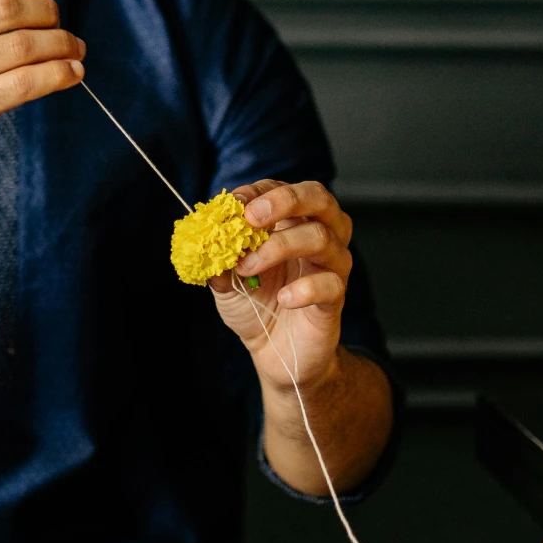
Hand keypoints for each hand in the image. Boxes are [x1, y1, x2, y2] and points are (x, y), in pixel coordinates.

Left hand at [210, 179, 352, 391]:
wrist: (275, 352)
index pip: (282, 190)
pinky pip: (331, 283)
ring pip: (322, 237)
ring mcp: (332, 264)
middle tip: (251, 218)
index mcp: (292, 222)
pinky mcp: (337, 295)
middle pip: (318, 198)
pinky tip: (283, 298)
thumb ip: (218, 262)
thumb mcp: (227, 281)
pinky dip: (304, 288)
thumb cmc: (256, 305)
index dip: (258, 193)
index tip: (233, 205)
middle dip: (285, 201)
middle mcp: (319, 234)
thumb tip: (206, 245)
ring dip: (280, 247)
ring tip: (249, 267)